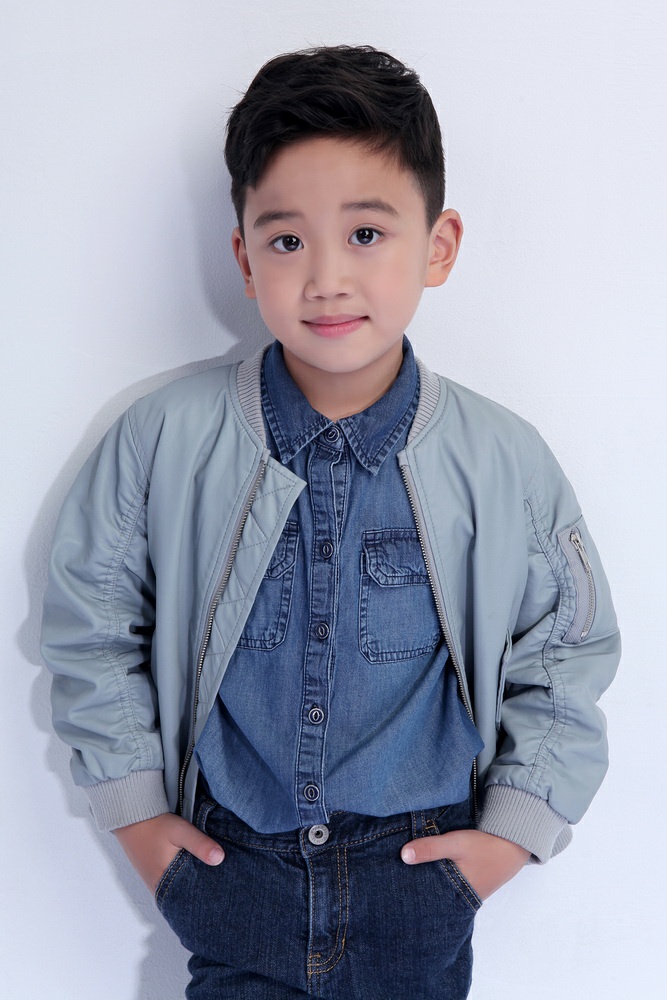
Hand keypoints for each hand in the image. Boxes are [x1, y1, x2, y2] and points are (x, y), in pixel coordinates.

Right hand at [114, 812, 223, 892]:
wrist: (132, 818)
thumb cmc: (155, 826)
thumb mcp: (181, 831)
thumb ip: (200, 844)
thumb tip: (220, 859)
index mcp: (164, 886)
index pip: (191, 901)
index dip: (208, 896)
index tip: (224, 890)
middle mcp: (158, 890)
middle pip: (185, 897)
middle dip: (202, 892)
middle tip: (222, 885)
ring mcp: (155, 884)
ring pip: (179, 891)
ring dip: (193, 885)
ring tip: (213, 879)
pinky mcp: (154, 876)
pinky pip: (172, 885)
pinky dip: (184, 880)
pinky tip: (195, 872)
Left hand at [401, 829, 529, 900]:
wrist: (514, 844)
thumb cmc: (484, 845)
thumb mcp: (456, 843)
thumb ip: (430, 848)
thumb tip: (403, 855)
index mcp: (457, 895)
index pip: (428, 903)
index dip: (411, 898)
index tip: (392, 892)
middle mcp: (461, 899)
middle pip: (433, 898)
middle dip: (416, 892)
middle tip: (393, 886)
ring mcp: (467, 893)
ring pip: (441, 891)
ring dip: (427, 884)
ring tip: (402, 878)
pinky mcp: (470, 884)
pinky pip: (449, 885)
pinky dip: (438, 879)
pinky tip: (425, 871)